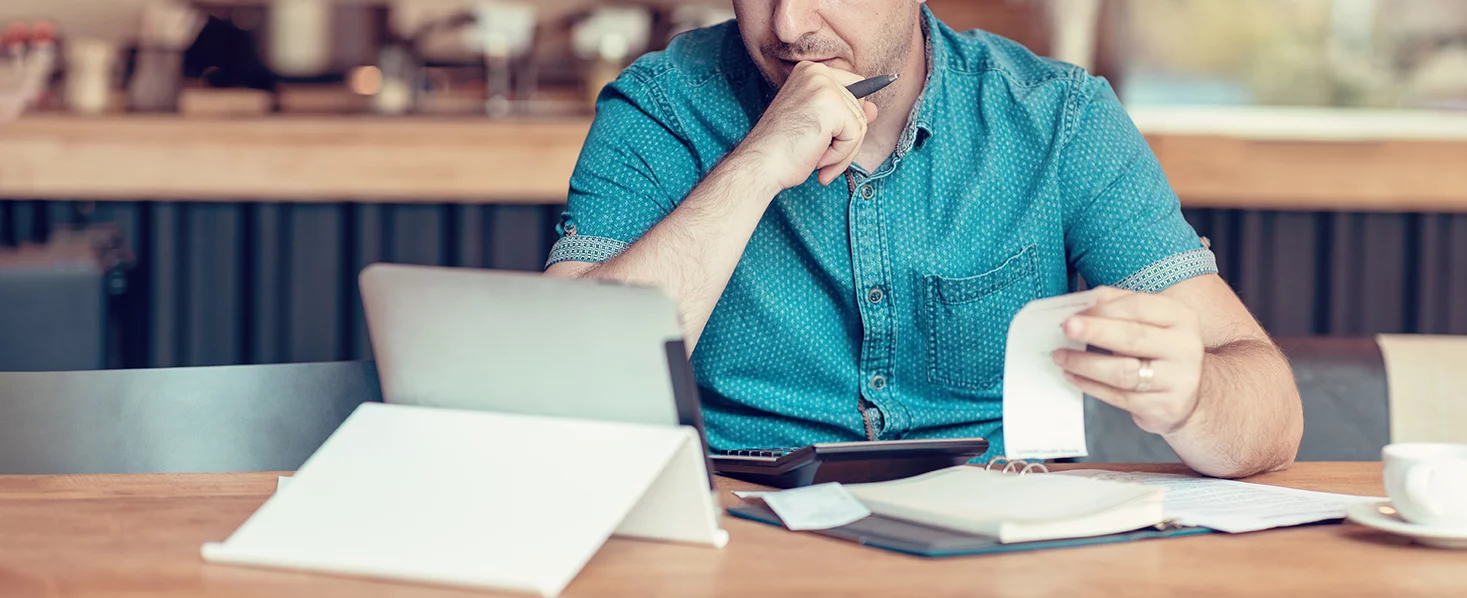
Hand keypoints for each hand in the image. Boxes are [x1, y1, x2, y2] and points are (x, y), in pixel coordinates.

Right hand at [735, 61, 878, 190]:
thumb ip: (846, 114)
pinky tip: (817, 159)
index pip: (855, 90)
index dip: (849, 118)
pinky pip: (855, 136)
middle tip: (819, 156)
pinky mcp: (831, 105)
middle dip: (845, 140)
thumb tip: (874, 109)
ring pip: (860, 124)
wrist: (759, 165)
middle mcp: (817, 72)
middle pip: (859, 109)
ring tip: (816, 159)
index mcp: (810, 72)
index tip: (827, 139)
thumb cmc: (782, 150)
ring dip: (842, 151)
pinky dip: (840, 155)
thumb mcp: (817, 126)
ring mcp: (824, 86)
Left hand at [1051, 287, 1205, 434]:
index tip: (1074, 312)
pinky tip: (1073, 377)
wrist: (1188, 395)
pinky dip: (1091, 386)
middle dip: (1094, 331)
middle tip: (1065, 328)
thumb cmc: (1159, 351)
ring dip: (1085, 363)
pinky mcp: (1165, 407)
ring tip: (1060, 356)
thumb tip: (1082, 302)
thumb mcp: (1151, 323)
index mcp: (1180, 318)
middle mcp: (1184, 347)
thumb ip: (1119, 307)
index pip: (1138, 306)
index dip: (1103, 309)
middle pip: (1132, 337)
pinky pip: (1120, 397)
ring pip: (1123, 372)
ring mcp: (1178, 380)